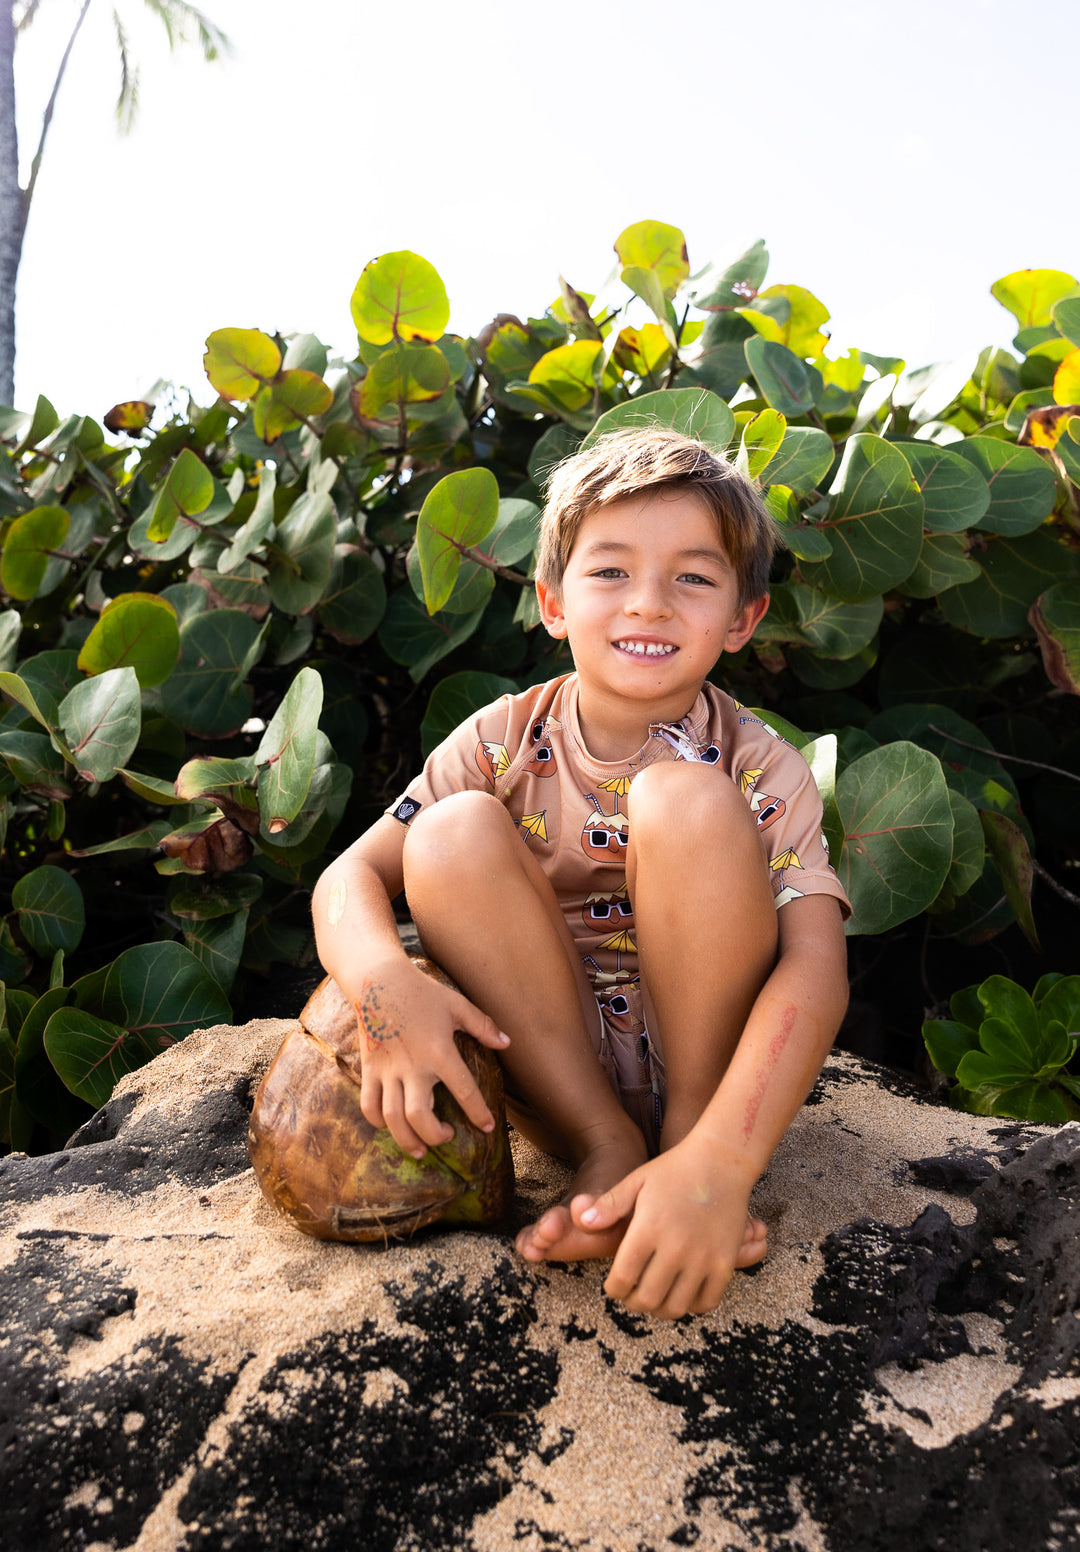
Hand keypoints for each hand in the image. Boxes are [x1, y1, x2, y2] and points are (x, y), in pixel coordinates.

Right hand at [338, 960, 508, 1156]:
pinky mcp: (369, 1070)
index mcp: (439, 1051)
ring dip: (406, 1140)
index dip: (478, 1113)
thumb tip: (507, 1043)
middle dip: (435, 1136)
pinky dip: (378, 1122)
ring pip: (393, 1118)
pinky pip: (369, 1106)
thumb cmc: (422, 992)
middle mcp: (412, 1066)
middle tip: (447, 1136)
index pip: (464, 1090)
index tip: (487, 1127)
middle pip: (419, 1117)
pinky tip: (391, 1126)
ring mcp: (387, 1070)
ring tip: (420, 1150)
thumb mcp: (457, 1005)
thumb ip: (483, 1026)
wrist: (377, 980)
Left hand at [575, 1137, 757, 1318]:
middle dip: (633, 1302)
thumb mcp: (636, 1181)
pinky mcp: (725, 1263)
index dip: (614, 1289)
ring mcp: (702, 1258)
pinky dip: (692, 1306)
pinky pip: (707, 1302)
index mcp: (648, 1229)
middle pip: (646, 1299)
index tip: (614, 1286)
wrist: (722, 1160)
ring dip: (660, 1309)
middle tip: (632, 1294)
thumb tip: (583, 1223)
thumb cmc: (674, 1170)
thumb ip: (608, 1205)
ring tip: (655, 1296)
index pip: (622, 1279)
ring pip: (675, 1308)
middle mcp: (675, 1248)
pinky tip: (684, 1292)